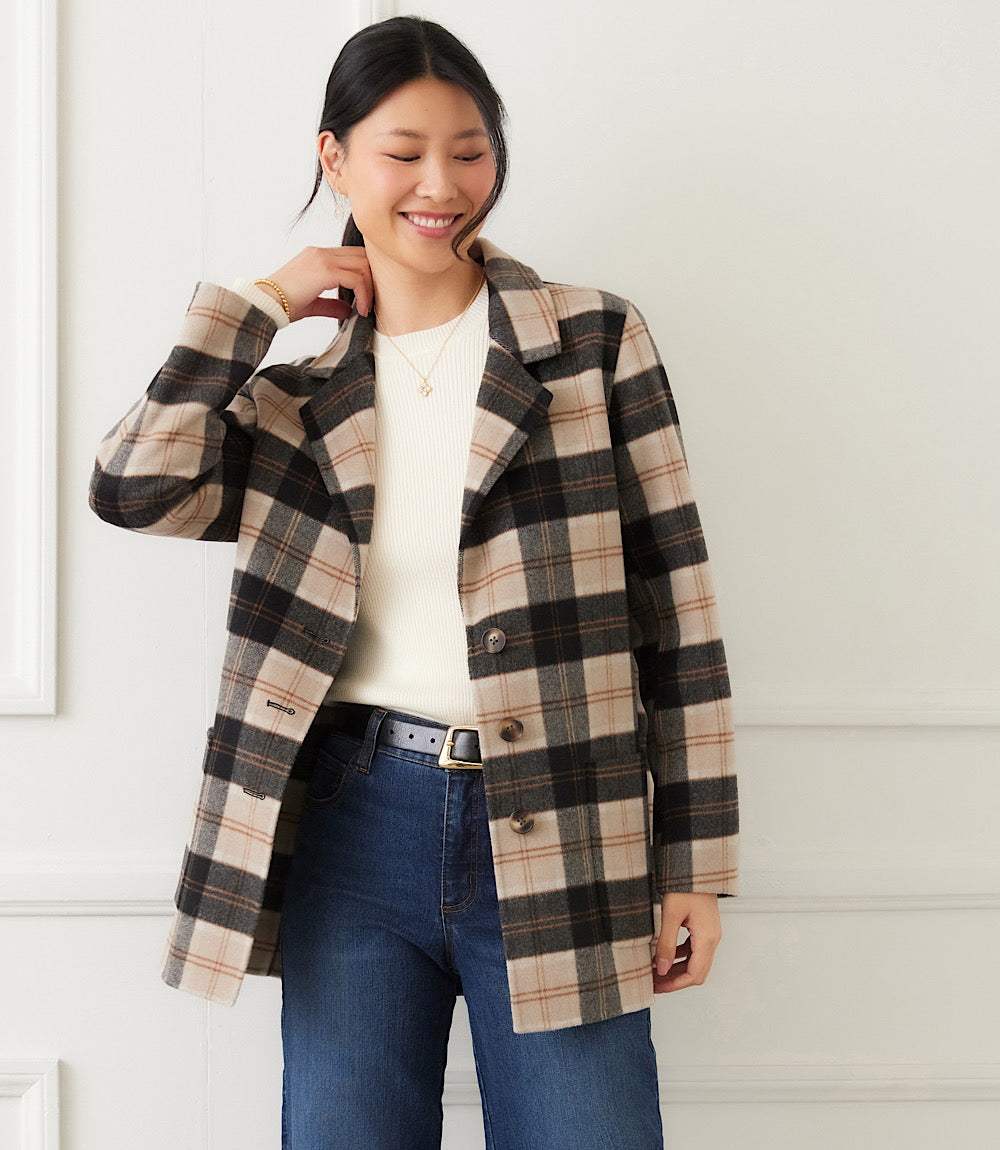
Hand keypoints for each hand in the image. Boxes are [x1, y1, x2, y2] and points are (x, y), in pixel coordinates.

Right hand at [255, 246, 374, 323]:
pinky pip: (356, 278)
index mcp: (317, 256)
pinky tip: (361, 310)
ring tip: (366, 308)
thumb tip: (349, 310)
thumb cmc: (282, 304)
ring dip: (370, 288)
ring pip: (362, 265)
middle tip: (373, 301)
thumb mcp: (312, 303)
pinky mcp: (324, 270)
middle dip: (373, 278)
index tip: (367, 296)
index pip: (352, 255)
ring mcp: (322, 258)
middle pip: (362, 256)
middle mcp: (320, 252)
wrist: (264, 303)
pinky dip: (364, 294)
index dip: (366, 274)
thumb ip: (332, 304)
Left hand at [652, 892, 721, 992]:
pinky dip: (679, 956)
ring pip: (695, 961)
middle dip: (674, 980)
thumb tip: (661, 969)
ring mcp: (709, 932)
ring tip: (655, 970)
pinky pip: (693, 949)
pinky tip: (663, 954)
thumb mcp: (670, 914)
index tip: (657, 987)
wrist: (695, 865)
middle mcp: (712, 938)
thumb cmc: (685, 884)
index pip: (694, 975)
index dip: (674, 984)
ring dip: (676, 969)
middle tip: (653, 982)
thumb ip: (666, 943)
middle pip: (696, 972)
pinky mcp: (704, 926)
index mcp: (707, 938)